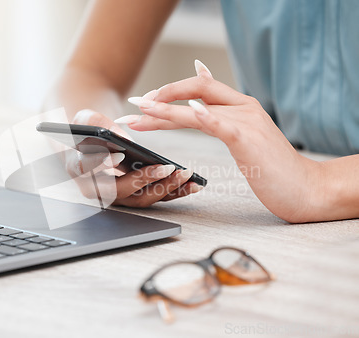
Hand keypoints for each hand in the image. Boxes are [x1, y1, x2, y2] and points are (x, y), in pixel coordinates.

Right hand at [64, 109, 202, 207]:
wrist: (93, 142)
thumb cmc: (88, 129)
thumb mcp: (86, 119)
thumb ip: (96, 123)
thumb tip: (120, 138)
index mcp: (77, 168)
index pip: (84, 169)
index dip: (100, 163)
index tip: (118, 155)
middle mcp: (96, 189)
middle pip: (119, 191)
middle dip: (145, 180)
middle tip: (166, 168)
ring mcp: (117, 196)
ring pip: (141, 199)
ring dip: (165, 188)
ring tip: (185, 174)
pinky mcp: (135, 196)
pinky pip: (155, 197)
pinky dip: (175, 191)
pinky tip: (192, 183)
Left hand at [116, 60, 321, 221]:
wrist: (305, 188)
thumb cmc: (273, 169)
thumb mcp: (245, 139)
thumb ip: (222, 121)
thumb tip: (198, 106)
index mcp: (240, 107)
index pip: (198, 88)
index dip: (169, 92)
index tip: (143, 104)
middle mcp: (242, 108)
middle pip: (194, 91)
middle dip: (159, 98)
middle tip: (132, 107)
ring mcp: (247, 121)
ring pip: (199, 108)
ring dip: (166, 109)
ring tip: (142, 111)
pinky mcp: (249, 139)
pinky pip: (221, 124)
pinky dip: (204, 115)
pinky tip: (189, 110)